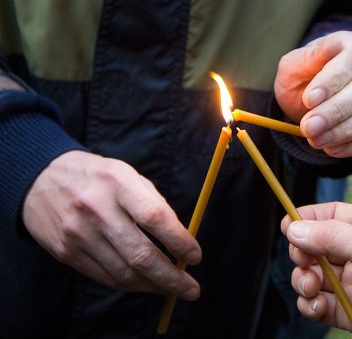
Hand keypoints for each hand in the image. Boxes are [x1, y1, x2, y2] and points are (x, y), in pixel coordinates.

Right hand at [23, 150, 201, 299]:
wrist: (41, 179)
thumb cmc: (99, 178)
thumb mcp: (128, 175)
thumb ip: (155, 204)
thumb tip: (183, 240)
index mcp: (118, 182)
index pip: (155, 217)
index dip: (180, 241)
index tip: (196, 257)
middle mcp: (96, 208)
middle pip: (140, 254)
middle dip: (172, 278)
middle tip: (192, 290)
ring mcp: (78, 233)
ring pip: (123, 273)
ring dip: (154, 286)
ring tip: (172, 289)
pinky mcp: (66, 252)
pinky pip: (105, 277)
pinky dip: (130, 284)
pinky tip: (146, 284)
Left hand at [275, 31, 351, 156]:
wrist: (308, 97)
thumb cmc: (301, 77)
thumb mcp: (293, 65)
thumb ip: (305, 59)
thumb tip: (322, 55)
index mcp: (351, 46)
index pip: (350, 60)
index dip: (331, 81)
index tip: (309, 100)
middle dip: (335, 112)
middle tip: (308, 127)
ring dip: (344, 132)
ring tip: (315, 140)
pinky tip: (330, 149)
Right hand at [281, 202, 351, 338]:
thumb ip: (331, 236)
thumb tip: (294, 228)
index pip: (329, 215)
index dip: (307, 219)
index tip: (287, 225)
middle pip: (315, 246)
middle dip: (303, 253)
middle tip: (304, 260)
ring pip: (313, 275)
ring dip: (304, 280)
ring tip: (311, 286)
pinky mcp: (349, 309)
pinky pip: (318, 303)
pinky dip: (310, 304)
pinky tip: (317, 304)